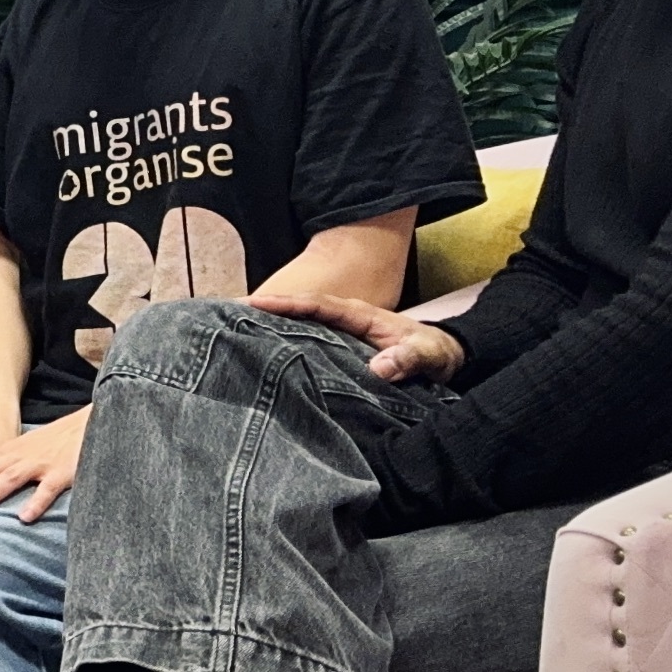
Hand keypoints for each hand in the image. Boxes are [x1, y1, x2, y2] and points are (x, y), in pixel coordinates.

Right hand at [253, 288, 466, 383]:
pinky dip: (284, 343)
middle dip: (265, 310)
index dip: (287, 303)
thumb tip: (377, 368)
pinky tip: (263, 355)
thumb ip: (409, 359)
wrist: (446, 358)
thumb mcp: (430, 355)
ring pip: (299, 326)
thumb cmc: (436, 353)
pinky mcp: (339, 350)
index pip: (317, 304)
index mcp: (360, 314)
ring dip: (269, 327)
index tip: (255, 303)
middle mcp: (345, 320)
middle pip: (298, 310)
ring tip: (232, 331)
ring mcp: (340, 334)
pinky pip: (307, 343)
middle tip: (225, 312)